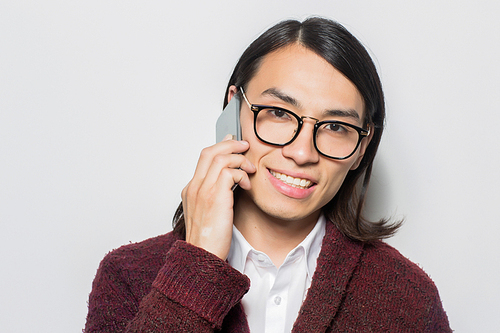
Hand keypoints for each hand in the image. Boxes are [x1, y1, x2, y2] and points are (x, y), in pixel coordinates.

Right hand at [181, 135, 255, 258]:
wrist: (202, 256)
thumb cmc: (208, 239)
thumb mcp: (209, 213)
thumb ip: (215, 195)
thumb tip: (230, 182)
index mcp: (191, 190)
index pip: (204, 158)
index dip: (220, 147)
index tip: (233, 143)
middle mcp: (194, 187)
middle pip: (210, 152)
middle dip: (230, 144)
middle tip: (245, 146)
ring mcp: (203, 190)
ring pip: (221, 158)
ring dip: (239, 159)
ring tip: (250, 169)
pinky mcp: (215, 196)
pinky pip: (230, 172)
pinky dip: (242, 174)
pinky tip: (248, 185)